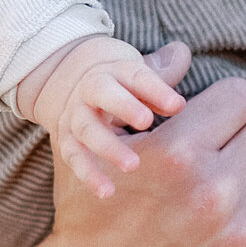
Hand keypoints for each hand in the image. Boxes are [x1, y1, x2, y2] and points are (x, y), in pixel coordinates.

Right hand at [19, 34, 187, 195]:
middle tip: (147, 122)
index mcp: (114, 71)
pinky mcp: (66, 140)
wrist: (64, 78)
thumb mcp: (136, 70)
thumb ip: (161, 70)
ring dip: (109, 147)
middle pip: (104, 96)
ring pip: (88, 130)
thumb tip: (181, 54)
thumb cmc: (118, 79)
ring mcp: (76, 116)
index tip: (177, 105)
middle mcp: (91, 91)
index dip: (156, 89)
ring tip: (132, 165)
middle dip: (124, 107)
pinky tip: (107, 192)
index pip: (136, 77)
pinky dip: (89, 174)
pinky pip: (74, 157)